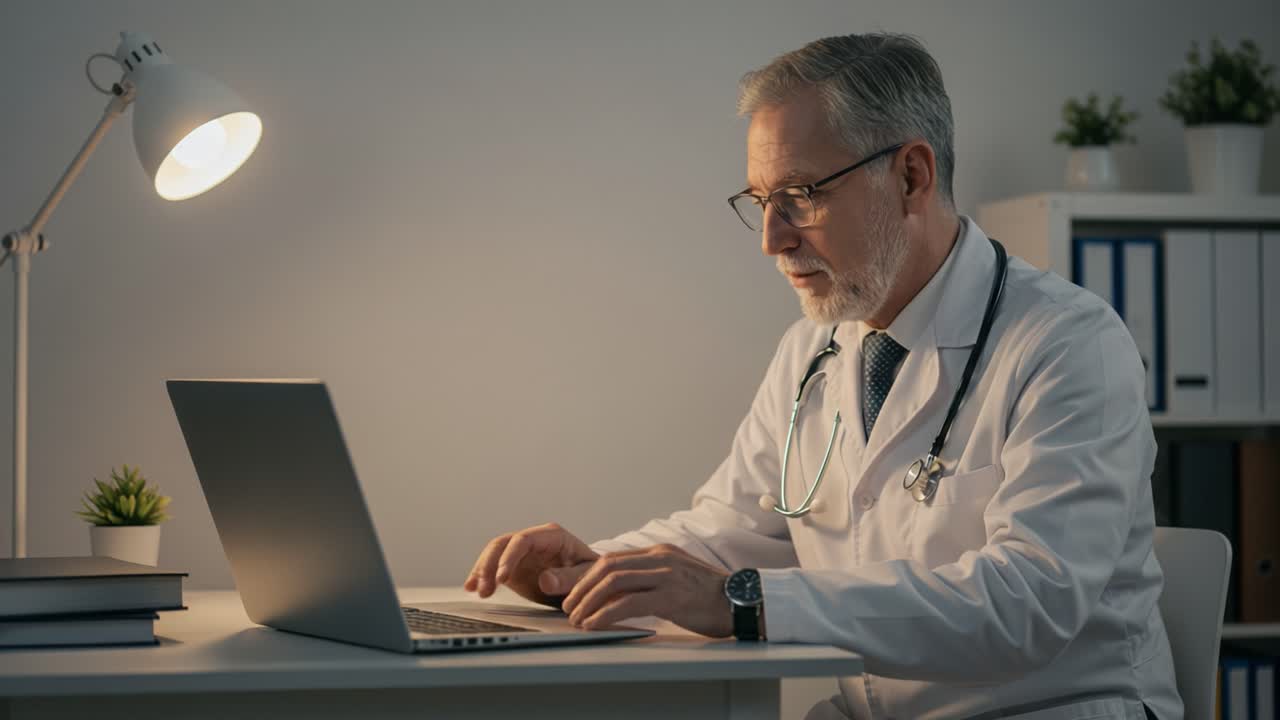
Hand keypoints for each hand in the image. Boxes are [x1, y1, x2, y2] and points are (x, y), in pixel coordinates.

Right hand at [463, 522, 598, 606]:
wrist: (591, 581)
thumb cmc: (592, 573)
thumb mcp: (587, 575)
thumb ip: (568, 578)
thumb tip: (546, 579)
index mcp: (552, 536)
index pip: (523, 540)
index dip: (510, 557)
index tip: (503, 578)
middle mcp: (533, 541)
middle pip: (503, 544)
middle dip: (490, 565)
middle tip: (485, 588)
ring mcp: (522, 553)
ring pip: (494, 554)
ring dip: (483, 571)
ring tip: (478, 591)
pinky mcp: (515, 567)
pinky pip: (494, 567)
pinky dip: (482, 576)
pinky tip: (472, 586)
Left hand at [560, 544, 732, 637]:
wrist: (743, 601)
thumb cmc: (709, 596)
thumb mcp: (676, 578)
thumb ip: (650, 578)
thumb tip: (618, 592)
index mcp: (659, 552)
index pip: (612, 559)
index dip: (586, 576)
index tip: (571, 593)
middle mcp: (660, 558)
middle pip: (607, 566)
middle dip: (580, 587)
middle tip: (568, 607)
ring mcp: (667, 575)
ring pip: (614, 582)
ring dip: (589, 601)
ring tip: (577, 619)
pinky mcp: (672, 596)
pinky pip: (629, 603)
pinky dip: (606, 614)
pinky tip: (595, 624)